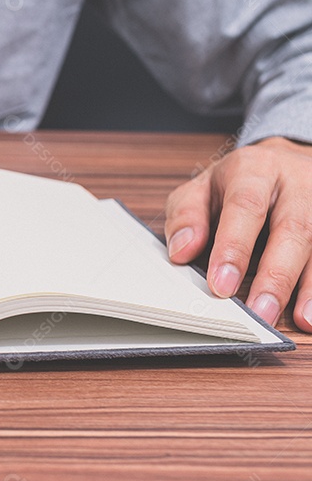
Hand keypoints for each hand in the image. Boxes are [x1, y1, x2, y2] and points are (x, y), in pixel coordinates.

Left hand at [165, 136, 311, 330]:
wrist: (283, 160)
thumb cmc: (238, 182)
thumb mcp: (201, 188)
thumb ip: (186, 216)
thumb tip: (181, 251)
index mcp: (254, 169)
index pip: (245, 206)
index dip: (234, 247)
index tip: (221, 285)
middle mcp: (296, 183)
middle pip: (293, 229)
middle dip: (276, 275)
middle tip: (259, 313)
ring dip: (309, 286)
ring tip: (301, 320)